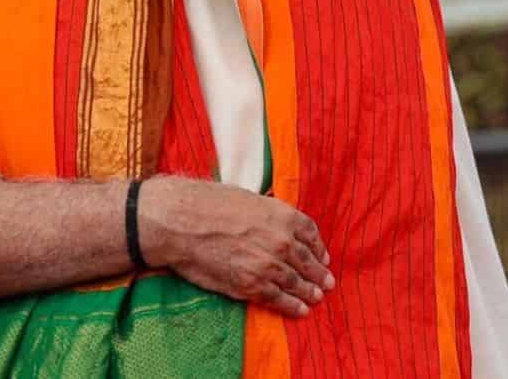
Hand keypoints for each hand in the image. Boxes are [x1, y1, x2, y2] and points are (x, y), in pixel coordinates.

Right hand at [137, 175, 333, 318]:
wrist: (181, 221)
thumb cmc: (207, 203)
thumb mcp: (246, 198)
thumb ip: (266, 213)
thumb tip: (271, 222)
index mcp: (282, 214)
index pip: (310, 233)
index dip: (319, 247)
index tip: (322, 256)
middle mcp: (282, 240)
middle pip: (308, 260)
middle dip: (319, 273)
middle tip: (327, 282)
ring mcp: (269, 264)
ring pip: (297, 282)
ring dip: (309, 291)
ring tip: (316, 297)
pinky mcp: (252, 284)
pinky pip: (279, 298)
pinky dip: (292, 306)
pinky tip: (300, 310)